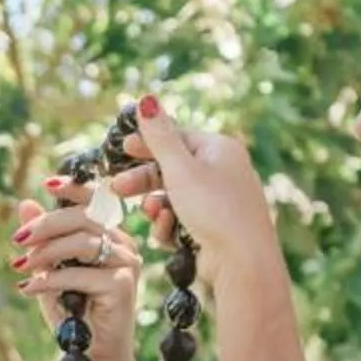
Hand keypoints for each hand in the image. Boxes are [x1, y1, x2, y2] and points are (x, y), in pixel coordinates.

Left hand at [12, 175, 142, 332]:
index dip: (73, 188)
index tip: (46, 183)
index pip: (96, 201)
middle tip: (17, 240)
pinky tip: (27, 289)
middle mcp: (123, 245)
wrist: (91, 356)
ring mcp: (127, 264)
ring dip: (45, 252)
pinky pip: (79, 273)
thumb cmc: (73, 313)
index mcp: (110, 235)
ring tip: (20, 266)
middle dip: (46, 225)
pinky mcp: (122, 285)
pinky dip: (48, 280)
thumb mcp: (49, 271)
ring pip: (81, 242)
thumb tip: (24, 202)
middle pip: (84, 218)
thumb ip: (41, 240)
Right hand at [101, 97, 280, 282]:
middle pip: (172, 168)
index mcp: (220, 149)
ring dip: (156, 206)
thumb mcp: (180, 169)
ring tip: (149, 214)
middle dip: (144, 180)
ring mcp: (220, 201)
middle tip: (117, 188)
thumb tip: (147, 99)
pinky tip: (169, 233)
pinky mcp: (215, 228)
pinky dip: (171, 225)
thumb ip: (159, 136)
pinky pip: (183, 219)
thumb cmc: (214, 208)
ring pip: (174, 197)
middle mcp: (223, 171)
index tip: (121, 148)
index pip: (177, 137)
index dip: (147, 143)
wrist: (243, 261)